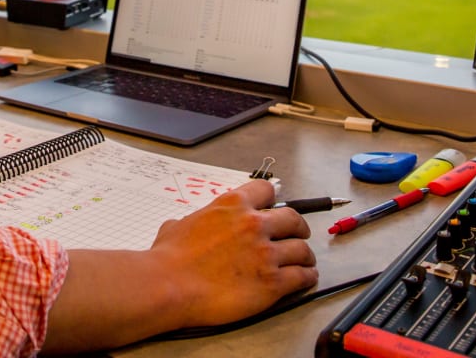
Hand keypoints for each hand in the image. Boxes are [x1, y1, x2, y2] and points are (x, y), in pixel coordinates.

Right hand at [44, 180, 317, 352]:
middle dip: (297, 227)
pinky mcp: (273, 282)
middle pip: (293, 219)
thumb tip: (180, 226)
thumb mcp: (176, 226)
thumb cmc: (169, 259)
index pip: (267, 190)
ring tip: (305, 260)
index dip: (273, 199)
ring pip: (302, 249)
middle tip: (298, 233)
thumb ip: (190, 222)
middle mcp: (254, 224)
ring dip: (305, 255)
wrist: (169, 285)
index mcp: (233, 205)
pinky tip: (306, 278)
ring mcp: (266, 253)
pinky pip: (302, 276)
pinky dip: (307, 277)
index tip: (276, 206)